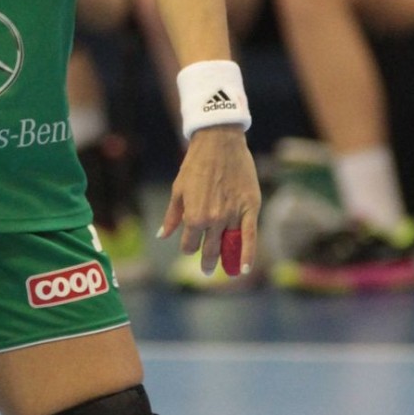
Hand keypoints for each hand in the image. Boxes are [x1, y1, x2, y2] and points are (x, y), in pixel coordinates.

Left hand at [157, 127, 259, 274]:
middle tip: (207, 270)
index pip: (190, 245)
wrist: (219, 143)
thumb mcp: (178, 190)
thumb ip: (172, 216)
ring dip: (226, 259)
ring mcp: (233, 215)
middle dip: (207, 262)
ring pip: (230, 245)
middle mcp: (214, 219)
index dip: (188, 248)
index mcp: (194, 217)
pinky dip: (248, 254)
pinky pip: (250, 237)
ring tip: (227, 269)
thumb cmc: (195, 165)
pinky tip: (245, 268)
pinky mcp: (250, 208)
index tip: (190, 247)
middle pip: (210, 250)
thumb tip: (163, 235)